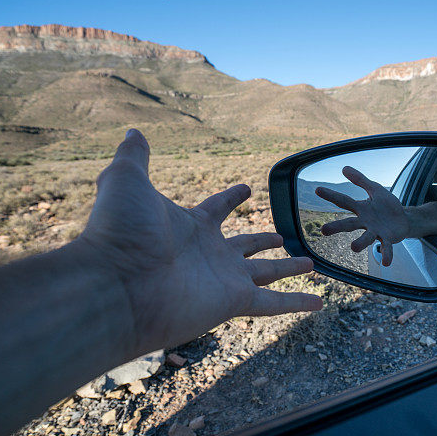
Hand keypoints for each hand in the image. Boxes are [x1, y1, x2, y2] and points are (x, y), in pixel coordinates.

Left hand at [78, 129, 321, 353]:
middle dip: (264, 240)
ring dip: (289, 269)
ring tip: (311, 265)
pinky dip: (297, 302)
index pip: (217, 208)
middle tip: (282, 238)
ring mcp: (223, 279)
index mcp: (191, 226)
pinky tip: (318, 302)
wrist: (117, 285)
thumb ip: (135, 158)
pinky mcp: (232, 302)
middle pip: (246, 245)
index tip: (247, 188)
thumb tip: (133, 132)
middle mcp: (210, 253)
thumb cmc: (122, 233)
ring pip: (267, 273)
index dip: (232, 197)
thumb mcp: (127, 182)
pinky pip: (273, 303)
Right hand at [315, 166, 409, 265]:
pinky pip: (386, 247)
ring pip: (366, 238)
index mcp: (361, 208)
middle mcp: (365, 222)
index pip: (344, 201)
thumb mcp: (375, 189)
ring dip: (360, 243)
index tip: (318, 189)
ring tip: (353, 248)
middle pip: (349, 224)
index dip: (331, 195)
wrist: (404, 219)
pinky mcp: (387, 238)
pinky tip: (386, 261)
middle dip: (337, 227)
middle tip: (323, 230)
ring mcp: (376, 231)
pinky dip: (386, 254)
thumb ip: (360, 180)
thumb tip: (344, 168)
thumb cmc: (386, 205)